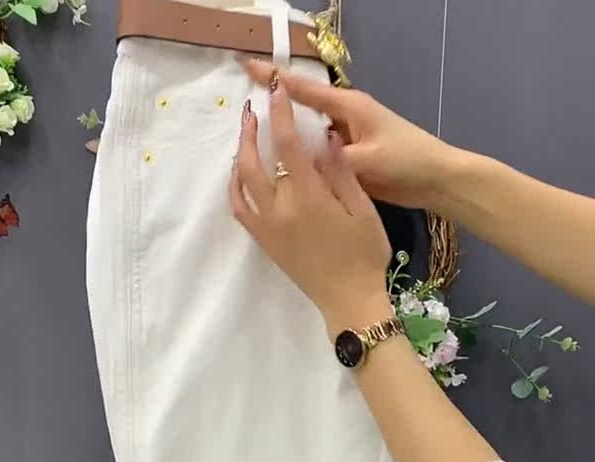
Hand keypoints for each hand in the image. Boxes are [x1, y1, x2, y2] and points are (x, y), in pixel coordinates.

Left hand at [229, 82, 392, 335]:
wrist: (349, 301)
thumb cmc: (365, 255)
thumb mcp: (363, 210)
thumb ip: (341, 173)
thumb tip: (324, 137)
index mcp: (309, 198)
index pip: (288, 145)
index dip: (281, 114)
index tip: (276, 92)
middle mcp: (281, 210)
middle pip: (254, 161)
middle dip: (252, 131)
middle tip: (253, 109)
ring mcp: (268, 228)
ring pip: (242, 183)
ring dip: (240, 155)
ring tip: (246, 135)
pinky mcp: (264, 242)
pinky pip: (240, 209)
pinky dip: (235, 188)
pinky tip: (239, 174)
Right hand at [244, 60, 458, 211]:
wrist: (435, 180)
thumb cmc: (407, 160)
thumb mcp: (369, 159)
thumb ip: (335, 159)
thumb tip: (303, 161)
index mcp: (348, 106)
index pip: (303, 88)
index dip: (274, 78)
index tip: (245, 66)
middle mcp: (343, 117)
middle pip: (301, 106)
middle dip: (273, 104)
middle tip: (241, 110)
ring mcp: (345, 138)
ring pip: (307, 132)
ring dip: (284, 134)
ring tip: (253, 140)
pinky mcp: (348, 158)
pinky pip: (316, 153)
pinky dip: (300, 156)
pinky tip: (281, 167)